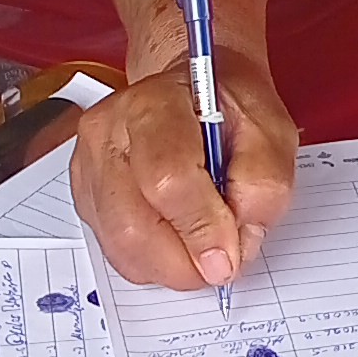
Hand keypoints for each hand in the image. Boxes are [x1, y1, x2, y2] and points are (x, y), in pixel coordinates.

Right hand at [68, 52, 298, 289]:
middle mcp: (109, 132)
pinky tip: (178, 236)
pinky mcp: (85, 195)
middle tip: (221, 265)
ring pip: (120, 247)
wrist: (197, 90)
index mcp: (155, 103)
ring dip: (170, 266)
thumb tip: (235, 246)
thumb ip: (262, 188)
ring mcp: (90, 165)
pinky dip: (153, 261)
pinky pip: (115, 251)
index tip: (229, 257)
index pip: (167, 178)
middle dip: (184, 262)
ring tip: (203, 247)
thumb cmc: (232, 109)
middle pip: (132, 225)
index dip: (200, 228)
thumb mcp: (272, 134)